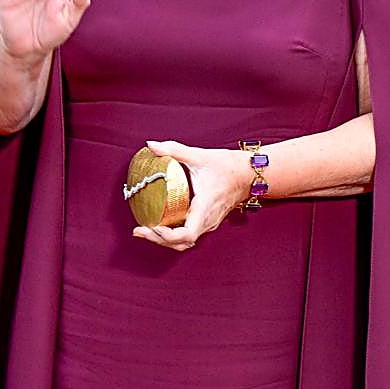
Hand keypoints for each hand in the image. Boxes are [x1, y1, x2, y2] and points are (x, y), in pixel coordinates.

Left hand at [132, 139, 253, 250]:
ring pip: (186, 242)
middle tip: (139, 230)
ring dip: (165, 240)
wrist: (250, 172)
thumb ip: (174, 150)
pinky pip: (190, 234)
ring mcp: (209, 223)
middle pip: (182, 243)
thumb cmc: (228, 166)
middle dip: (159, 240)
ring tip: (147, 230)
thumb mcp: (200, 156)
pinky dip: (174, 234)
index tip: (153, 226)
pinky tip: (162, 223)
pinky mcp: (208, 220)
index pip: (187, 235)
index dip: (167, 236)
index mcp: (205, 208)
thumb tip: (152, 145)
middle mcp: (207, 220)